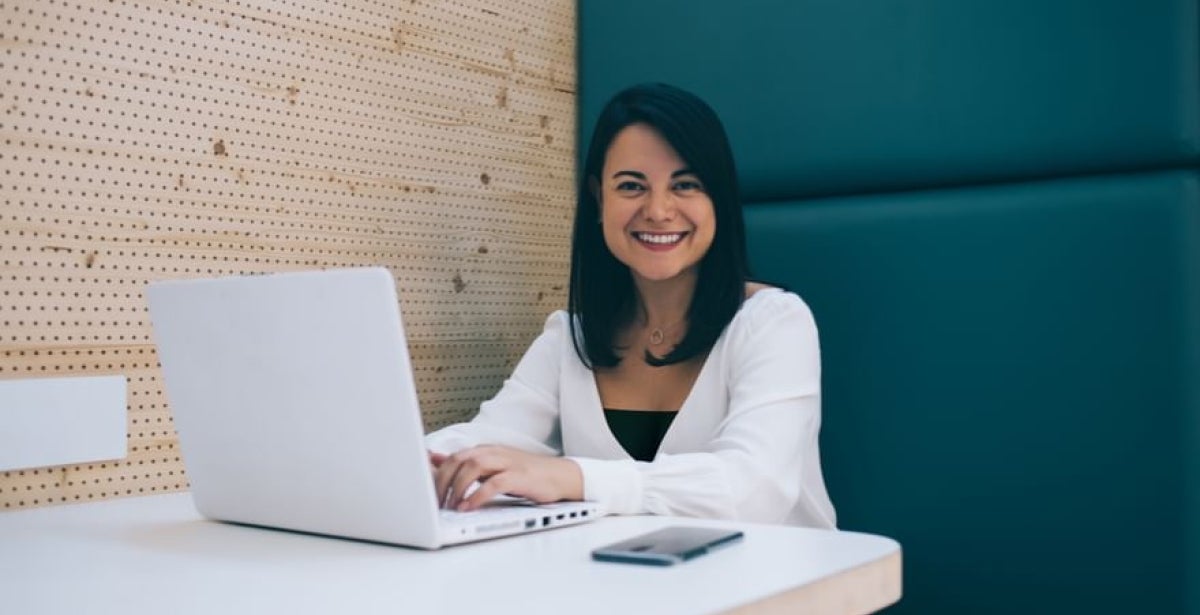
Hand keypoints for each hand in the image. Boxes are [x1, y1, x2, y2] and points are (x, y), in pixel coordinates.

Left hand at [429, 445, 581, 511]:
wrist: (561, 475)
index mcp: (486, 450)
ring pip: (474, 466)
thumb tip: (435, 459)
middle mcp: (494, 452)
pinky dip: (478, 495)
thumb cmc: (526, 474)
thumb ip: (466, 464)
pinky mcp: (519, 476)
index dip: (436, 474)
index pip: (453, 457)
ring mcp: (507, 462)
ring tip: (450, 506)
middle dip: (442, 481)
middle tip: (435, 503)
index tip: (425, 492)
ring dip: (458, 487)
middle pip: (459, 460)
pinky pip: (494, 483)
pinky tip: (469, 507)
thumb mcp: (493, 467)